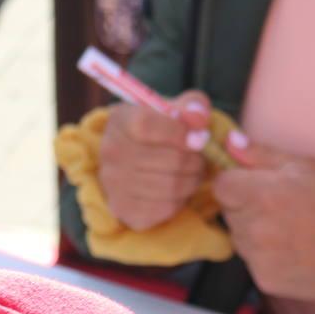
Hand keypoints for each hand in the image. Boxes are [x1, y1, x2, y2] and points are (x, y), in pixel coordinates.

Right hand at [97, 90, 211, 230]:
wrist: (133, 155)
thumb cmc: (160, 128)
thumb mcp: (175, 108)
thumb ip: (193, 105)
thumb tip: (199, 119)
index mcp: (121, 120)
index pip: (147, 125)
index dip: (181, 132)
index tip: (200, 137)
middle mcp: (111, 151)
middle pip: (168, 160)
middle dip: (196, 160)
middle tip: (203, 158)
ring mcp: (113, 182)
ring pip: (172, 186)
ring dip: (193, 180)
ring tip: (195, 172)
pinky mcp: (123, 208)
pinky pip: (166, 208)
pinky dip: (181, 199)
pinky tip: (179, 188)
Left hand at [213, 134, 314, 300]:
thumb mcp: (304, 167)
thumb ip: (260, 153)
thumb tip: (231, 140)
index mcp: (260, 195)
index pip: (221, 185)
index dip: (235, 181)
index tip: (251, 183)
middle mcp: (254, 228)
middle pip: (229, 210)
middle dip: (246, 205)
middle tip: (278, 205)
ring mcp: (257, 256)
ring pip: (238, 236)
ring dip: (253, 230)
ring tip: (287, 227)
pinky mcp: (263, 278)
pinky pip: (251, 259)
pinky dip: (264, 254)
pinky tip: (289, 247)